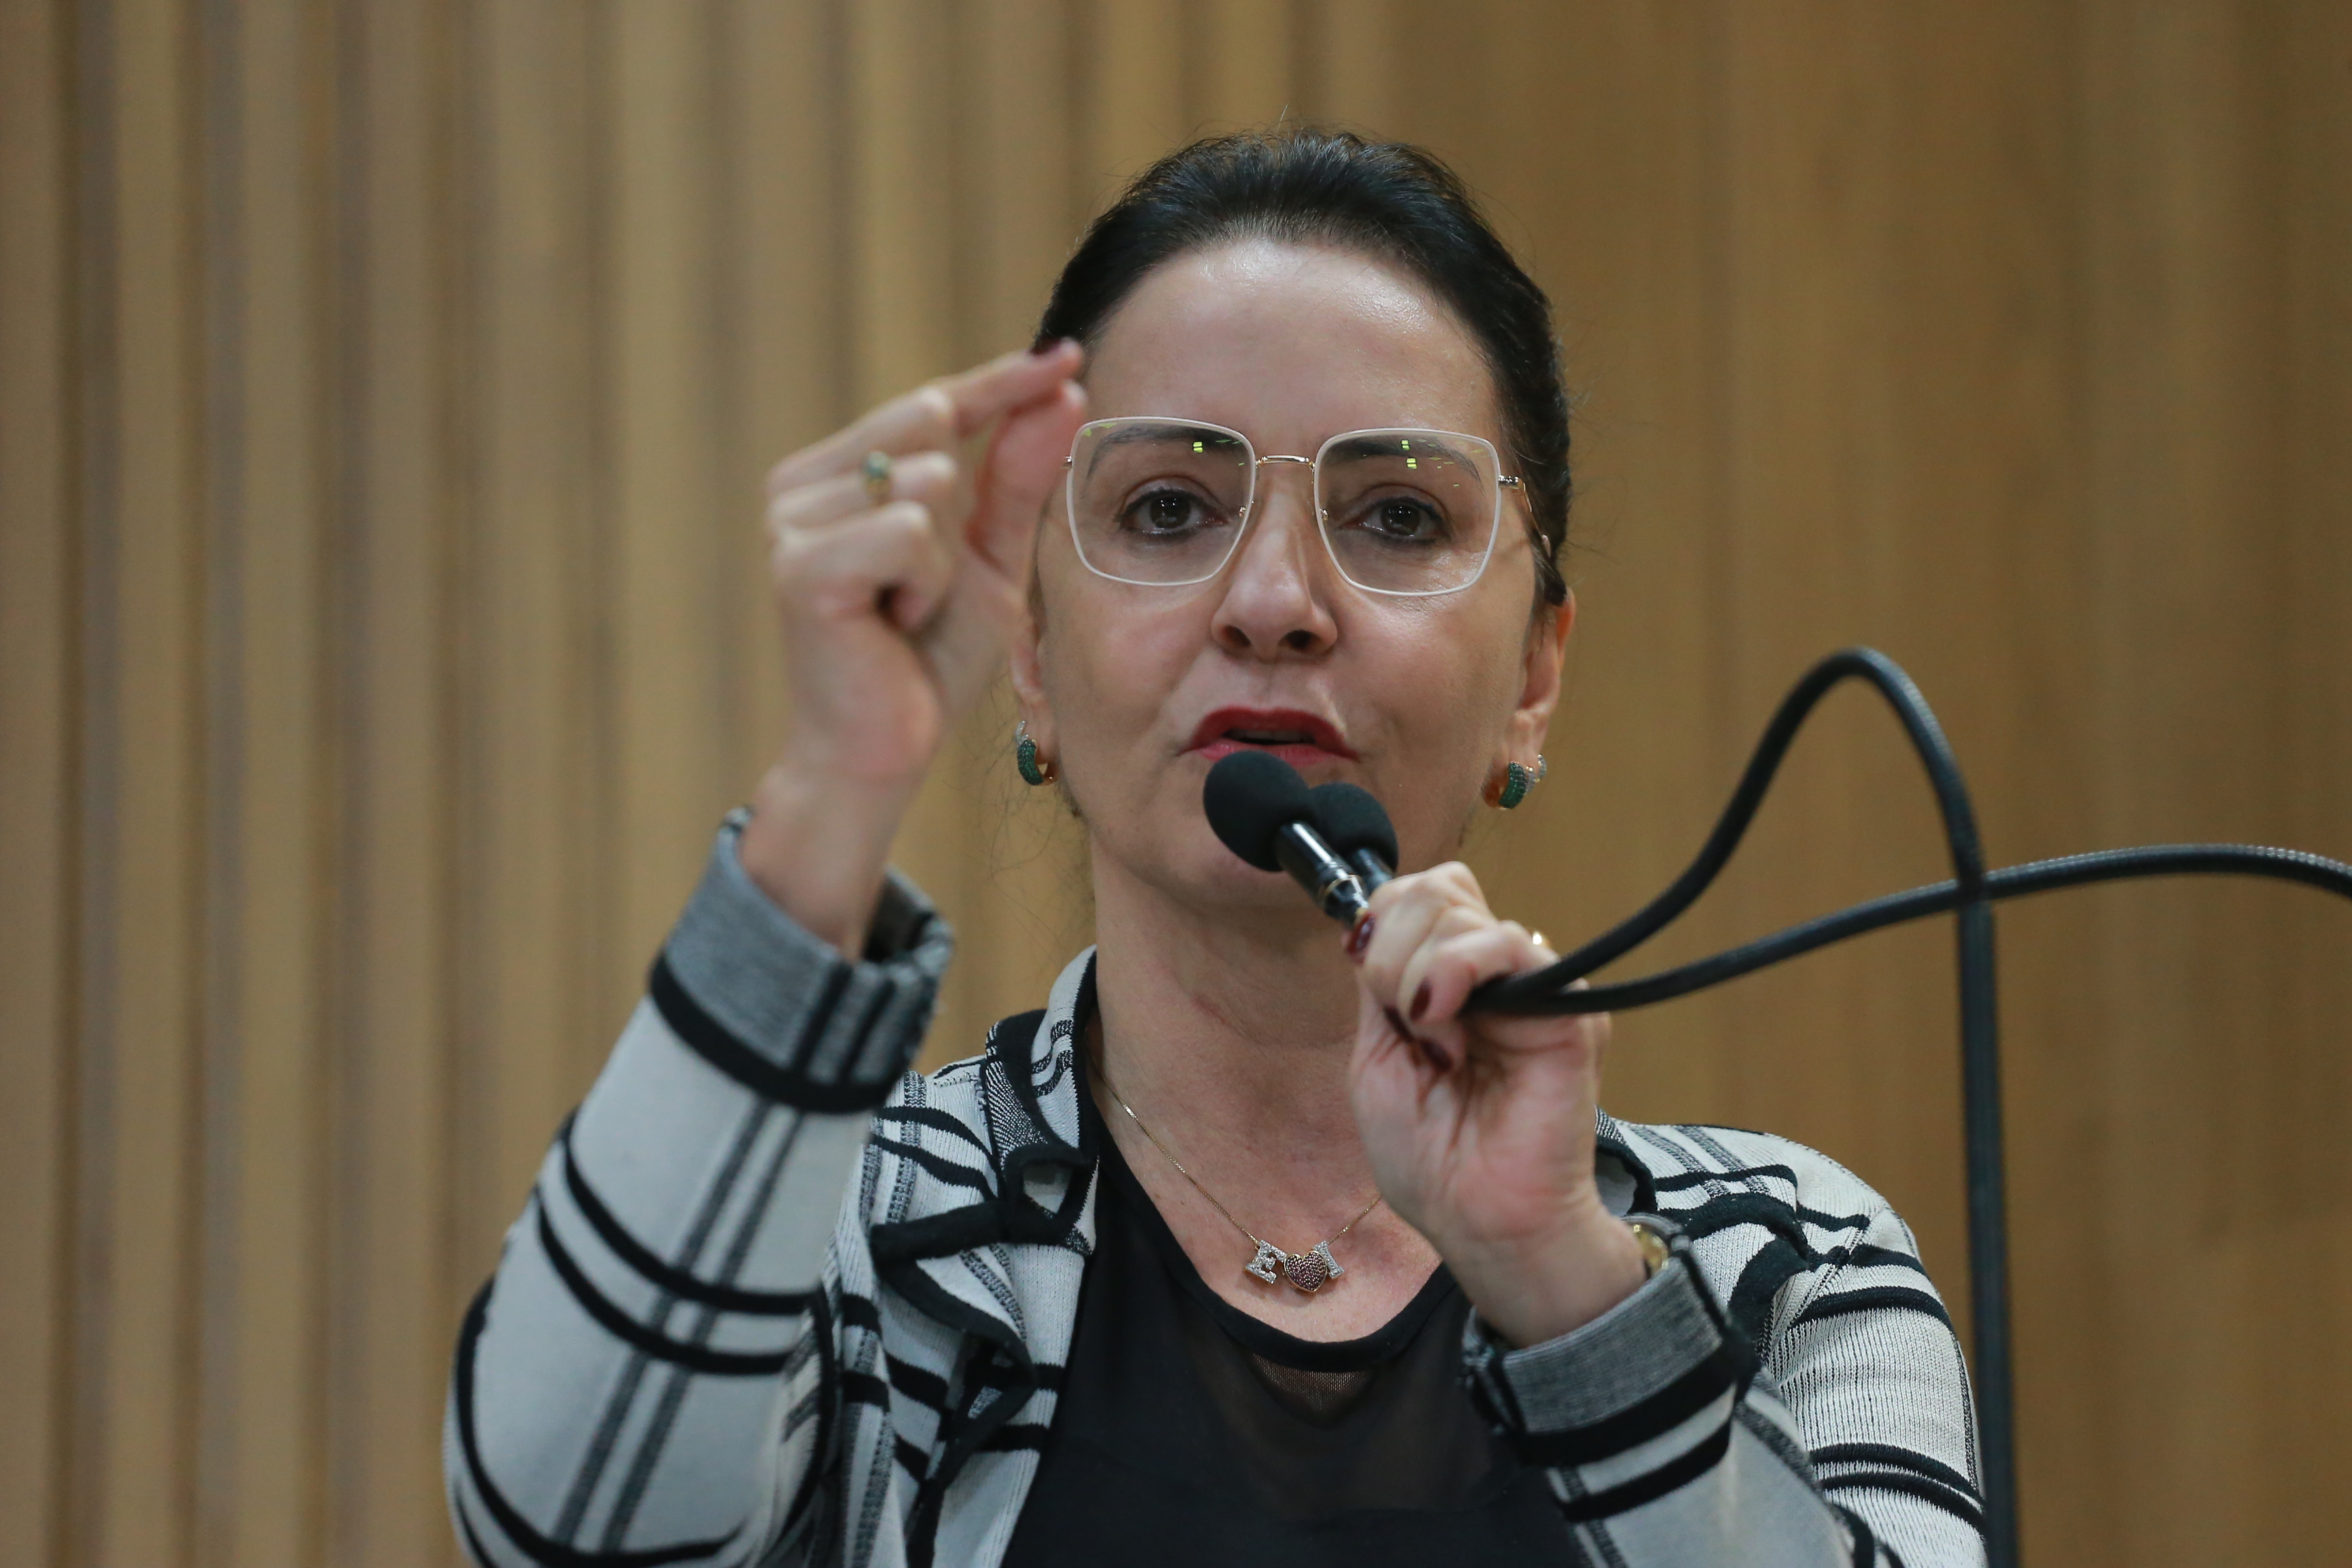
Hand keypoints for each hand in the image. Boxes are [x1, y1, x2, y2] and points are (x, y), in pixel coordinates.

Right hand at [739, 343, 1086, 950]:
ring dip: (944, 561)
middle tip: (931, 587)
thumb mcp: (987, 558)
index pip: (931, 403)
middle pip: (927, 424)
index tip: (1067, 354)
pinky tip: (892, 624)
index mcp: (838, 473)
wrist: (881, 750)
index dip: (1001, 379)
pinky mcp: (800, 566)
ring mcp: (791, 521)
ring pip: (924, 484)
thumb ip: (1017, 477)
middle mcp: (801, 484)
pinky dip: (925, 585)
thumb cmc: (925, 659)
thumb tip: (1062, 389)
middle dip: (962, 502)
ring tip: (907, 611)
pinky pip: (908, 534)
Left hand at [1347, 863, 1647, 1346]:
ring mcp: (1531, 985)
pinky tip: (1441, 1021)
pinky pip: (1508, 943)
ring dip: (1415, 972)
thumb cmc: (1430, 1157)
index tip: (1372, 986)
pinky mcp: (1566, 1007)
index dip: (1379, 925)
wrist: (1479, 1221)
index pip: (1414, 894)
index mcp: (1452, 979)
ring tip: (1434, 1043)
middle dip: (1389, 953)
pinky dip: (1454, 969)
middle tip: (1407, 1026)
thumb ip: (1380, 983)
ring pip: (1457, 910)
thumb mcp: (1376, 1056)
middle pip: (1430, 890)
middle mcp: (1494, 973)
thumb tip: (1377, 921)